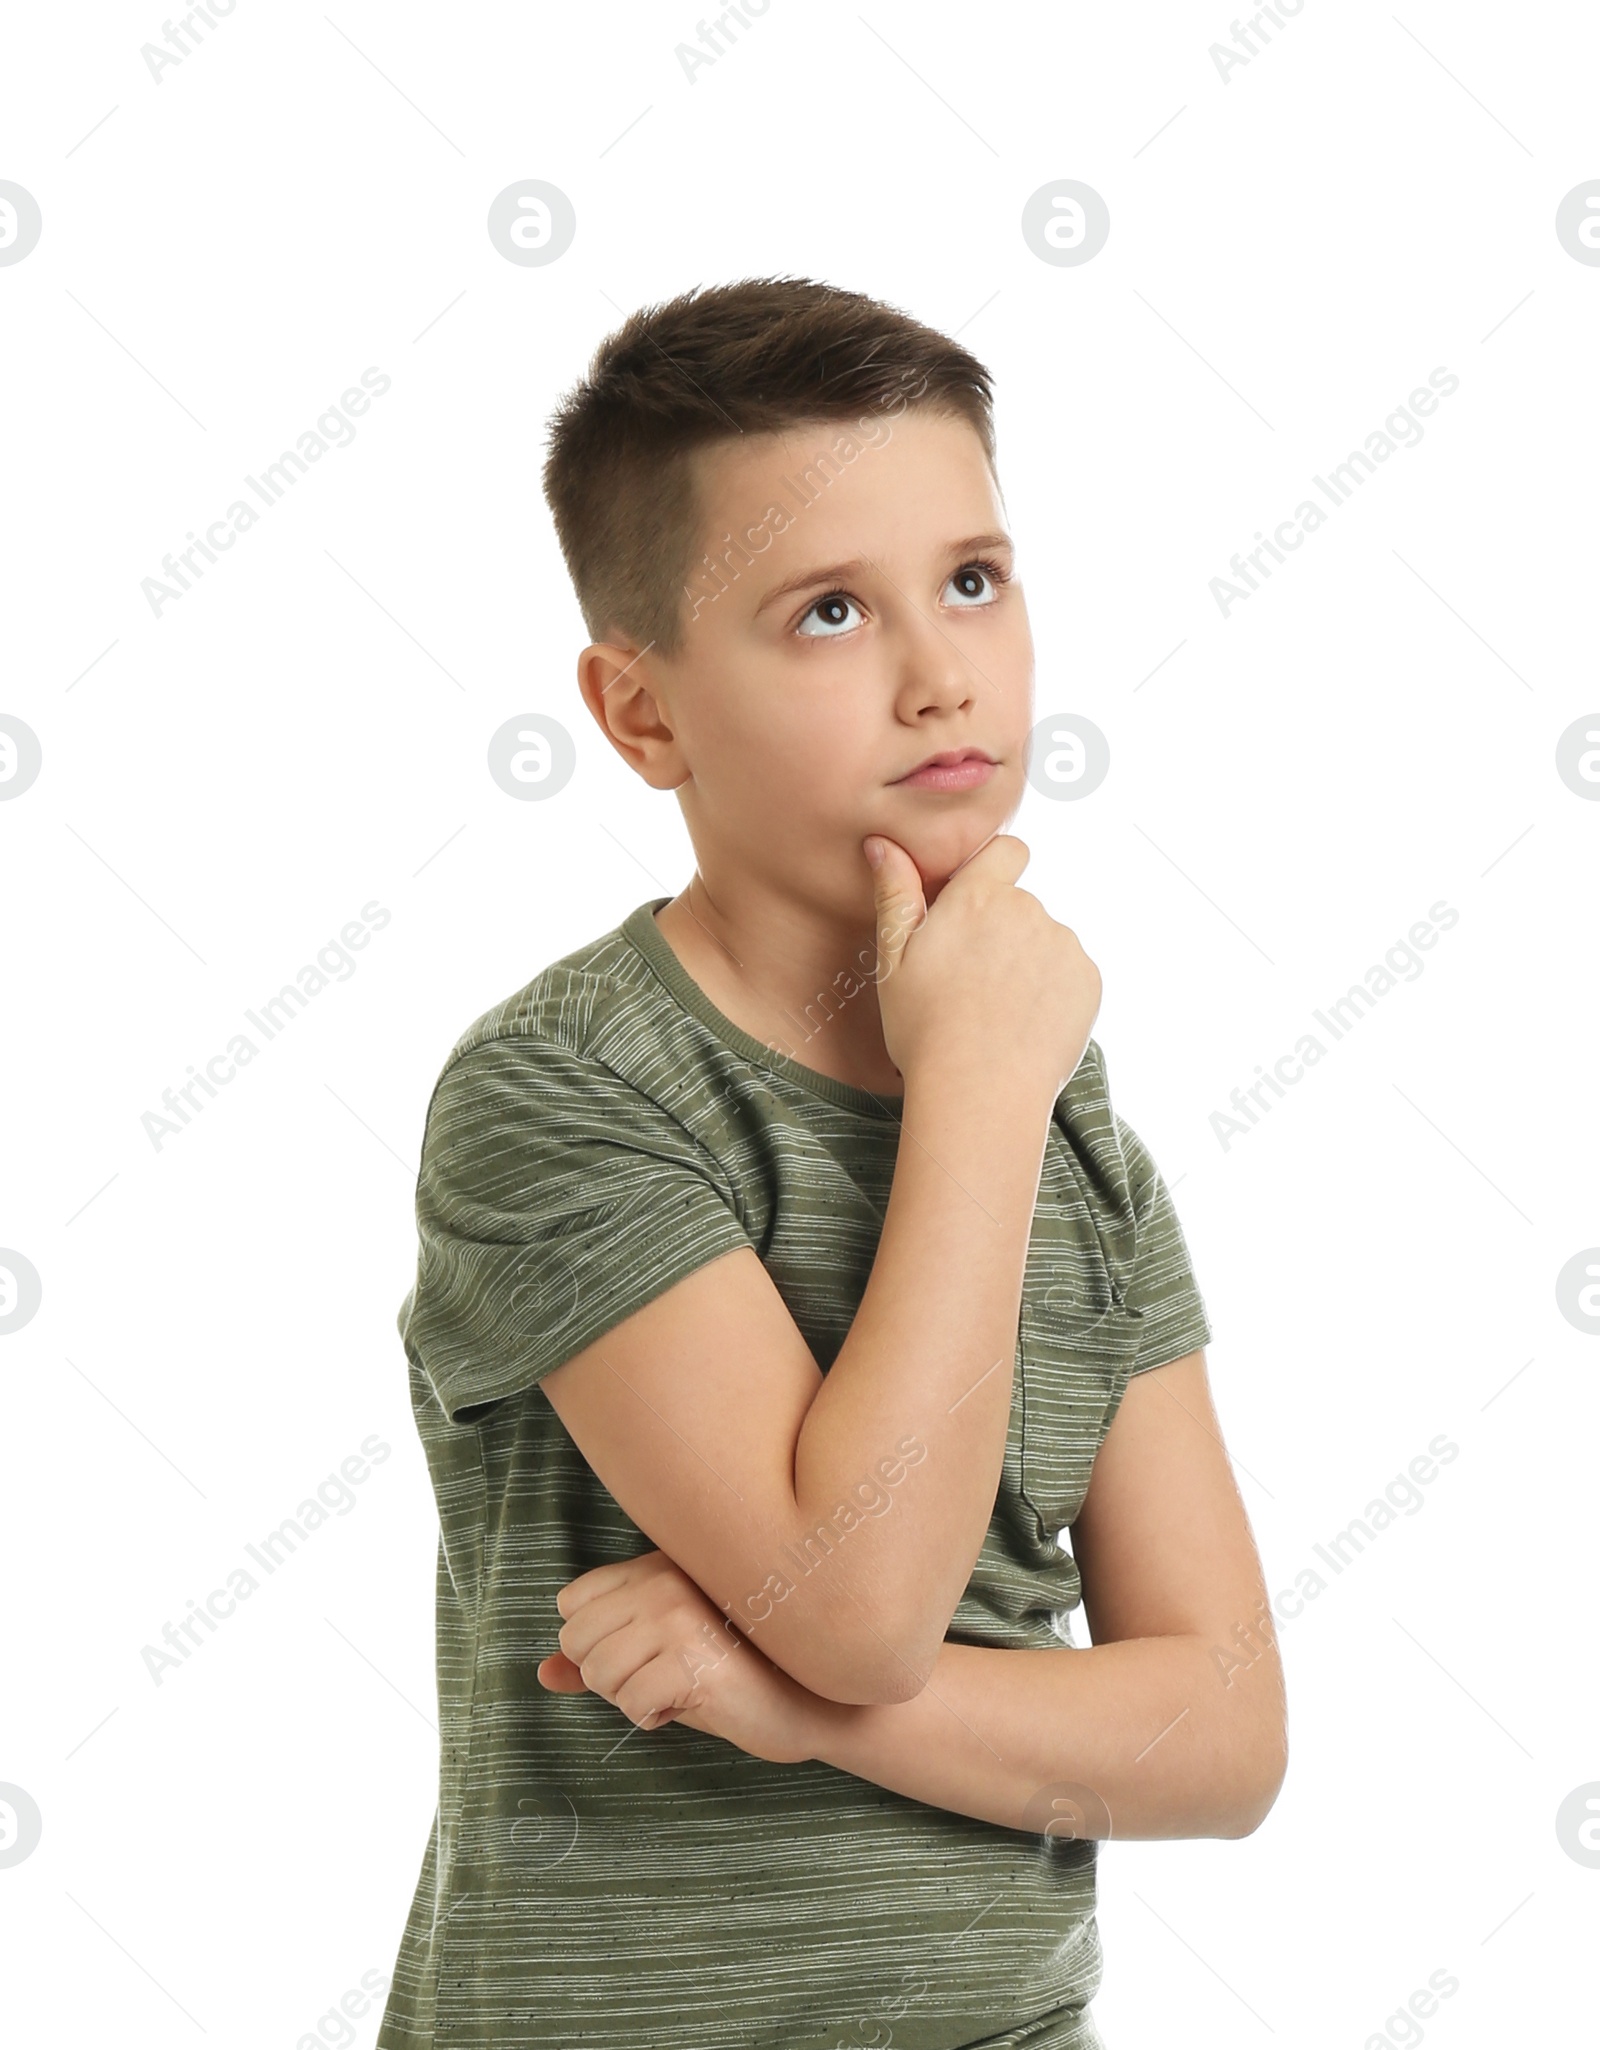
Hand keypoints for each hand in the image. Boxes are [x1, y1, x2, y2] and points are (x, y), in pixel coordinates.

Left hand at [540, 1549, 820, 1766]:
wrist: (807, 1701)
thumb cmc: (729, 1678)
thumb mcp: (657, 1658)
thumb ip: (599, 1659)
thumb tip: (542, 1673)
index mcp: (655, 1567)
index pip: (572, 1601)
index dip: (594, 1643)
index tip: (642, 1653)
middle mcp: (664, 1582)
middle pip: (577, 1640)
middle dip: (608, 1675)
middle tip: (661, 1676)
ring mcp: (679, 1619)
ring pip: (598, 1673)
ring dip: (629, 1698)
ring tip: (676, 1688)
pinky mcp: (694, 1663)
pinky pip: (631, 1703)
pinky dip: (653, 1718)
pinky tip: (692, 1703)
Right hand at [863, 831, 1100, 1096]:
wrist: (981, 1092)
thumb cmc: (925, 1030)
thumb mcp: (893, 961)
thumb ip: (896, 895)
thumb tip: (883, 842)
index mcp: (978, 898)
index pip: (1006, 850)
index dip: (993, 872)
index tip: (975, 907)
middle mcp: (1028, 910)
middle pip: (1020, 905)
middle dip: (1001, 930)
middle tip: (971, 983)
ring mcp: (1064, 945)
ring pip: (1044, 941)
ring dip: (1026, 962)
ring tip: (997, 1012)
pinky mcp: (1088, 980)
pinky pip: (1069, 973)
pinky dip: (1051, 991)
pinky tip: (1024, 1025)